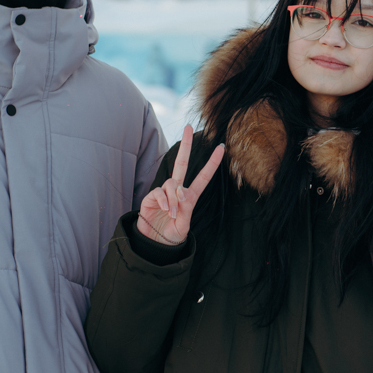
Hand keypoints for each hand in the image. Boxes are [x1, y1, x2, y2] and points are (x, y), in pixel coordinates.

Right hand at [135, 125, 224, 247]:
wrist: (154, 245)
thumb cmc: (171, 236)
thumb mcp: (184, 226)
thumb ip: (185, 208)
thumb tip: (180, 191)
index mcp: (190, 198)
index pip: (203, 177)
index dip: (212, 163)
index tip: (221, 148)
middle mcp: (176, 191)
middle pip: (181, 163)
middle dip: (185, 145)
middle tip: (188, 127)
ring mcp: (163, 192)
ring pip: (171, 183)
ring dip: (173, 198)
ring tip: (171, 213)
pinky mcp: (151, 197)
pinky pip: (159, 191)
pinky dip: (163, 200)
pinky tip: (164, 209)